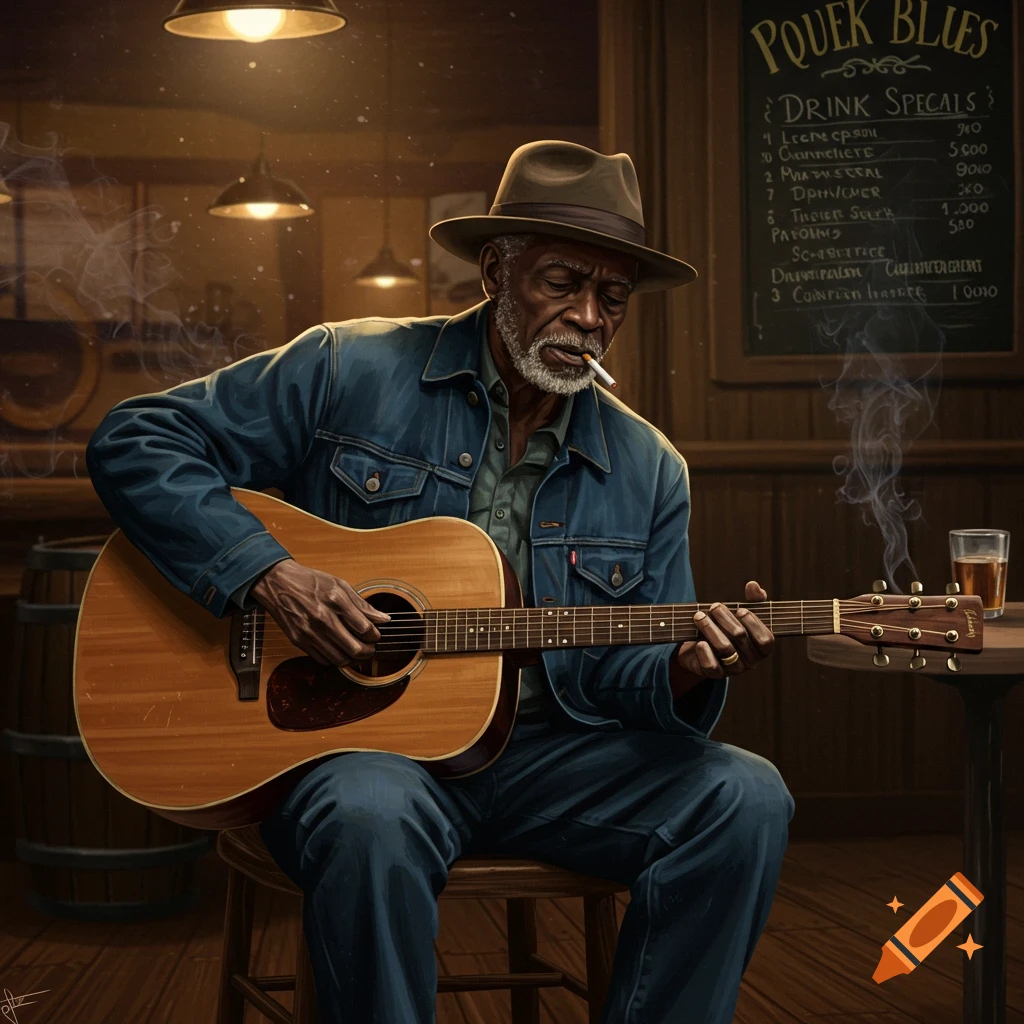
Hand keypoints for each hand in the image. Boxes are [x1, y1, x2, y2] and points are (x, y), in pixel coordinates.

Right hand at [251, 558, 390, 668]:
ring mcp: (309, 632)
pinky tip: (339, 651)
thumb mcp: (339, 585)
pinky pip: (323, 660)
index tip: (376, 635)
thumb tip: (383, 619)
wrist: (277, 583)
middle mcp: (323, 619)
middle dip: (368, 652)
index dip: (375, 636)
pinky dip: (335, 659)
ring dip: (353, 659)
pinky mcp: (299, 641)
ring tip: (357, 651)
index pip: (364, 628)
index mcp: (336, 601)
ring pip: (339, 659)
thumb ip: (362, 604)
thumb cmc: (310, 582)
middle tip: (371, 648)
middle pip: (354, 648)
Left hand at [672, 580, 774, 689]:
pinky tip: (699, 642)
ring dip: (710, 628)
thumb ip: (752, 600)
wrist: (700, 648)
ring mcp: (733, 669)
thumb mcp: (740, 614)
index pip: (766, 639)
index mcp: (761, 648)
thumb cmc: (726, 628)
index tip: (740, 609)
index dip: (754, 623)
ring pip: (725, 648)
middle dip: (725, 619)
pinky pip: (712, 666)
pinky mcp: (715, 674)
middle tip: (713, 607)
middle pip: (741, 638)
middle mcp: (750, 661)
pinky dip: (705, 653)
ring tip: (698, 616)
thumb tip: (753, 585)